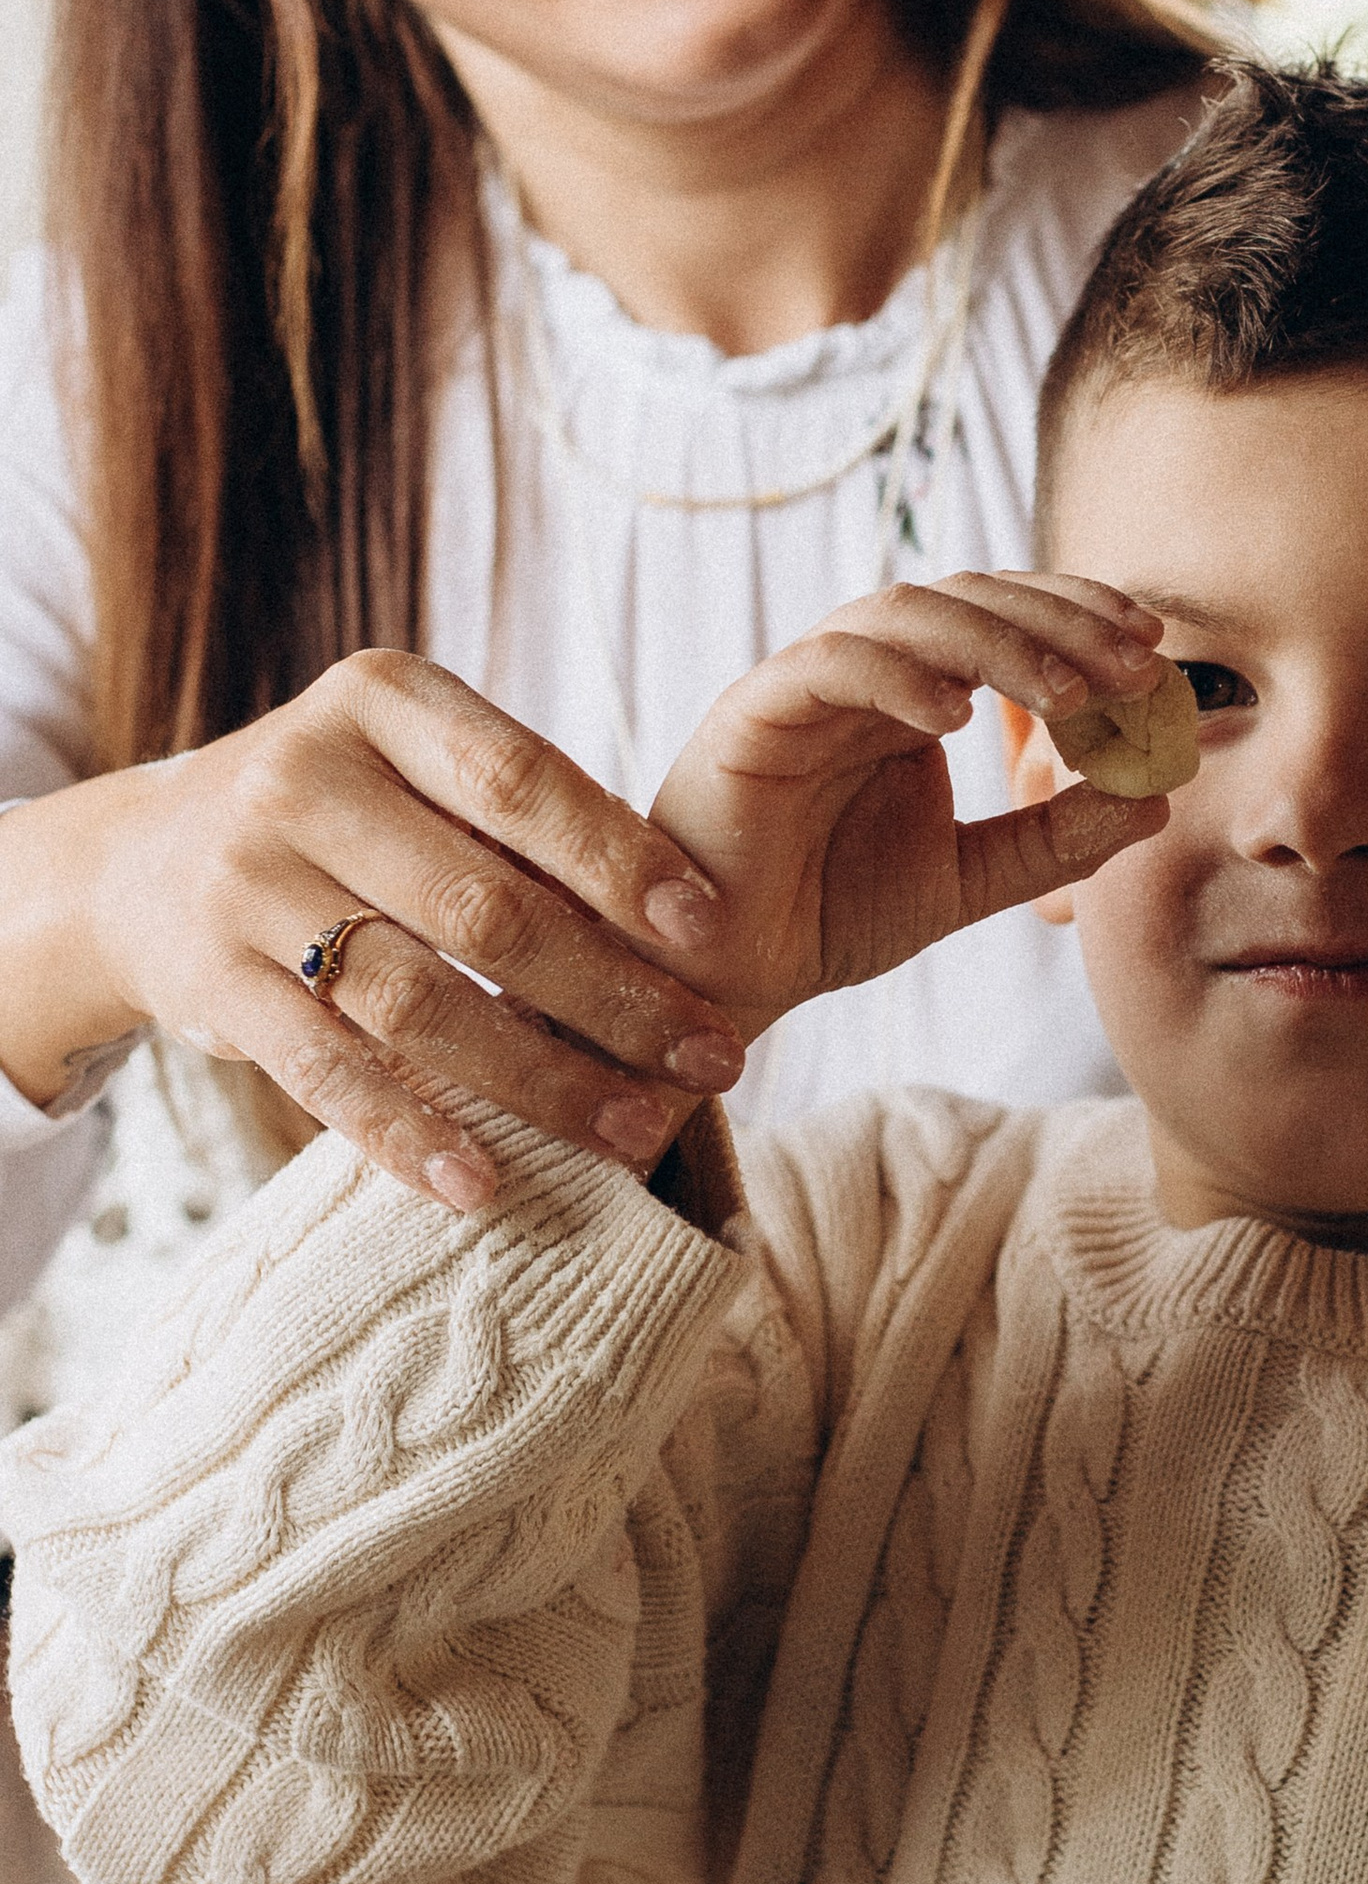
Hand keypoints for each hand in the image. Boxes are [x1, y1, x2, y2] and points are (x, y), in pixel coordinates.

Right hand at [0, 652, 757, 1211]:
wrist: (137, 860)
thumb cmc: (339, 814)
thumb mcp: (409, 764)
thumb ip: (515, 819)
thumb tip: (691, 919)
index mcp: (379, 700)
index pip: (519, 782)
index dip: (621, 859)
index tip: (714, 931)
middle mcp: (302, 777)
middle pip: (484, 907)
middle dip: (614, 994)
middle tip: (715, 1056)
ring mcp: (246, 880)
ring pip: (417, 1000)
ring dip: (538, 1079)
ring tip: (634, 1129)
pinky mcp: (208, 981)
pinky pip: (326, 1072)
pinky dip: (410, 1135)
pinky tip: (485, 1184)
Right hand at [648, 572, 1172, 1040]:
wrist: (727, 977)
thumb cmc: (829, 915)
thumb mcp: (969, 879)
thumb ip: (1056, 840)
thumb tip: (1158, 799)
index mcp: (910, 694)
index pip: (1004, 617)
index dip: (1079, 618)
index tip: (1155, 651)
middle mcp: (861, 672)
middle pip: (967, 598)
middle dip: (1060, 622)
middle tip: (1135, 666)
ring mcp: (804, 684)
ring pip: (902, 614)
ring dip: (995, 643)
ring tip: (1067, 695)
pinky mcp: (752, 714)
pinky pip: (826, 666)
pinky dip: (895, 676)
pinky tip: (956, 717)